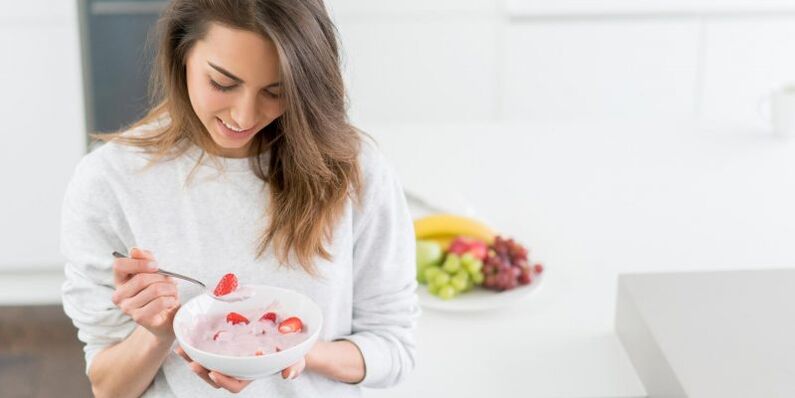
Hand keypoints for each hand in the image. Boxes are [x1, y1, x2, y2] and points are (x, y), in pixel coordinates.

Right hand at [111, 247, 178, 339]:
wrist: (167, 318)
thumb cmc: (159, 293)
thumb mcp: (154, 272)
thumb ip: (146, 259)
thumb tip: (134, 250)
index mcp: (120, 281)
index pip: (119, 265)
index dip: (139, 263)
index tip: (155, 266)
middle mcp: (119, 295)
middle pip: (141, 279)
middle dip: (162, 278)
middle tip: (172, 282)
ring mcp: (127, 308)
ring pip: (154, 290)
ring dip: (170, 289)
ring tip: (173, 292)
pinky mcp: (139, 318)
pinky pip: (160, 302)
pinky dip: (171, 299)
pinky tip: (171, 301)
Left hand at [174, 346, 306, 391]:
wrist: (288, 338)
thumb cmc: (291, 351)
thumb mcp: (296, 357)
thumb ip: (294, 365)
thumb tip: (289, 375)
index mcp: (251, 374)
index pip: (235, 384)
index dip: (224, 381)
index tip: (215, 372)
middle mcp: (237, 369)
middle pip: (215, 377)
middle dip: (202, 371)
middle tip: (193, 363)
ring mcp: (229, 357)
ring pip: (207, 364)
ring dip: (193, 359)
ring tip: (181, 350)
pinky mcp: (224, 345)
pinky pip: (207, 349)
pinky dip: (195, 345)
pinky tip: (185, 339)